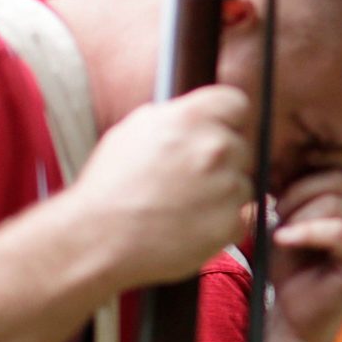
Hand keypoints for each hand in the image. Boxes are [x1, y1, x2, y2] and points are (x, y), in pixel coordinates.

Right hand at [71, 85, 253, 288]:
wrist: (99, 237)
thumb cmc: (110, 185)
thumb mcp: (135, 130)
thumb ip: (176, 116)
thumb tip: (200, 113)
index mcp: (191, 118)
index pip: (236, 103)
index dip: (226, 119)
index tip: (218, 131)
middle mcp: (215, 148)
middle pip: (242, 146)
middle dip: (222, 160)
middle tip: (189, 177)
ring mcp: (226, 186)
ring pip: (243, 184)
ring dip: (223, 193)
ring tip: (184, 204)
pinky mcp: (229, 222)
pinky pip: (241, 218)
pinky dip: (222, 223)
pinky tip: (191, 224)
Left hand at [264, 146, 341, 341]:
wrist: (294, 316)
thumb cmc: (291, 266)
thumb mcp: (287, 217)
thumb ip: (292, 188)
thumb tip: (279, 155)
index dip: (319, 157)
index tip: (286, 173)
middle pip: (341, 177)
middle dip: (300, 188)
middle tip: (277, 210)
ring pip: (338, 203)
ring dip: (299, 213)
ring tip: (281, 232)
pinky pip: (340, 232)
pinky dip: (307, 232)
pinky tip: (284, 240)